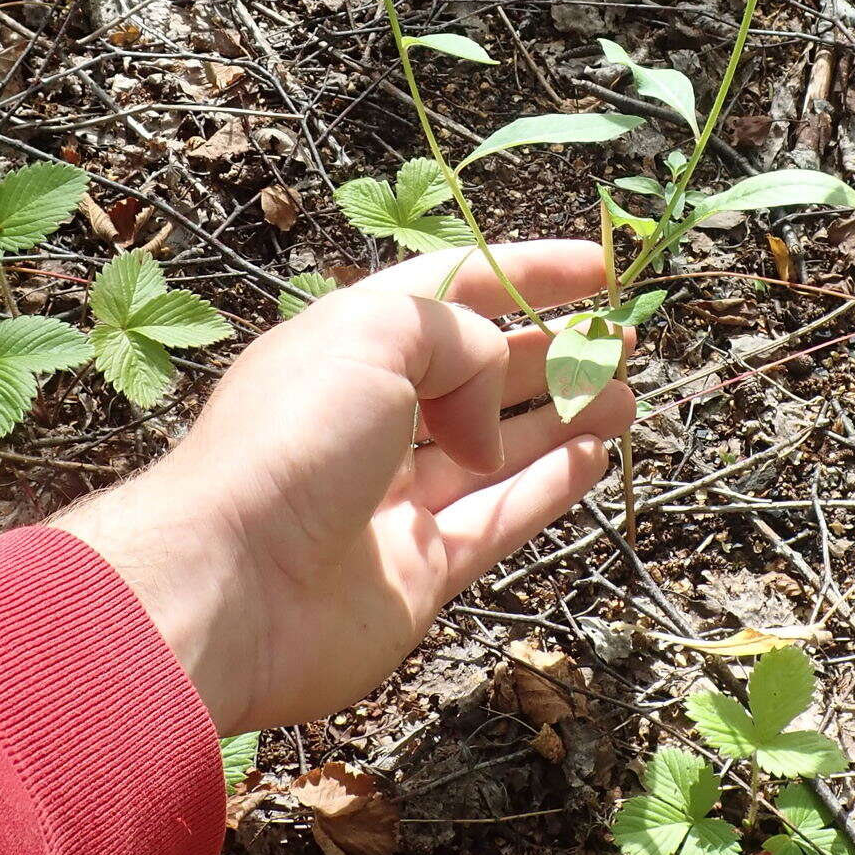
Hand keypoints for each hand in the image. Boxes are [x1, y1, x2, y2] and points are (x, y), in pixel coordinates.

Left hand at [57, 239, 632, 733]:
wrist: (228, 586)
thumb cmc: (289, 443)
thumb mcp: (373, 338)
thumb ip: (459, 342)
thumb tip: (490, 410)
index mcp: (346, 346)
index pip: (450, 292)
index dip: (525, 273)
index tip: (598, 268)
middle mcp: (368, 419)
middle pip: (476, 373)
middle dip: (550, 352)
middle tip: (623, 342)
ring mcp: (393, 501)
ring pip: (496, 449)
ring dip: (562, 419)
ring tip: (626, 398)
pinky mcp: (417, 573)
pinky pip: (497, 518)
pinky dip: (549, 487)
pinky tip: (594, 458)